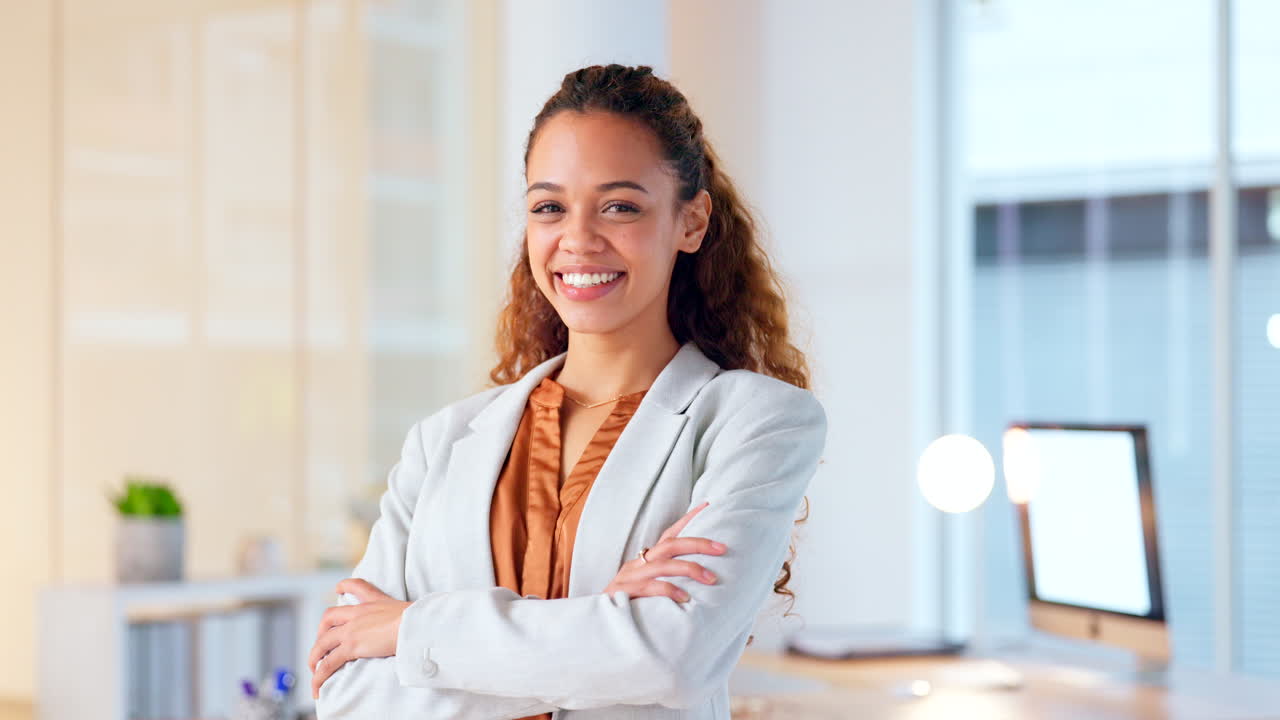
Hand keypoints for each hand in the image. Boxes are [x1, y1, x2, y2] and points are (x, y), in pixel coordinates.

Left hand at [308, 578, 411, 698]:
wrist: (415, 624)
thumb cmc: (420, 620)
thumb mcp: (413, 611)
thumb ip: (409, 617)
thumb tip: (421, 625)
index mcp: (376, 602)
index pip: (358, 586)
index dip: (345, 586)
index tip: (338, 587)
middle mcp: (360, 613)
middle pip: (330, 616)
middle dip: (321, 630)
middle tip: (322, 642)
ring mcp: (352, 629)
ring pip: (323, 642)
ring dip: (315, 656)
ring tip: (313, 668)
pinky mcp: (351, 646)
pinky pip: (329, 663)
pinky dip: (320, 676)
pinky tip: (317, 686)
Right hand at [601, 500, 726, 602]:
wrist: (593, 624)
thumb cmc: (625, 607)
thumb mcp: (645, 589)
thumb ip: (664, 581)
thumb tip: (696, 578)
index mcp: (644, 561)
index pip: (668, 535)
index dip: (688, 520)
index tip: (708, 506)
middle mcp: (637, 564)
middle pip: (670, 545)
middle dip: (698, 544)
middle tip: (722, 548)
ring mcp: (630, 577)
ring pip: (663, 565)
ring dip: (690, 569)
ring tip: (711, 578)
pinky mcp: (624, 592)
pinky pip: (651, 588)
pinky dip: (670, 590)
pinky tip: (686, 598)